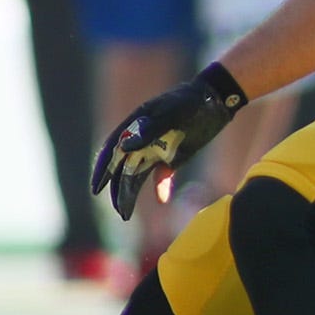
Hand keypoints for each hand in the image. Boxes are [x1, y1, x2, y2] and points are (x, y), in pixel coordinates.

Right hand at [91, 63, 247, 219]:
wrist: (218, 100)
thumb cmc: (193, 101)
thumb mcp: (173, 113)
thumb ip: (149, 129)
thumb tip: (123, 148)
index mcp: (135, 125)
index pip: (112, 149)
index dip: (103, 169)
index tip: (96, 188)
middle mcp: (142, 139)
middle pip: (123, 167)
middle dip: (117, 189)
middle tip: (118, 209)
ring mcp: (156, 149)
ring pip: (138, 175)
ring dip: (131, 193)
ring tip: (127, 215)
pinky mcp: (172, 157)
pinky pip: (161, 176)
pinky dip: (160, 187)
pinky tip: (162, 200)